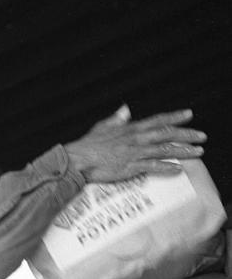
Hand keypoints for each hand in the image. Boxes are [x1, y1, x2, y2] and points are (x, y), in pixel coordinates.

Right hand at [65, 107, 206, 182]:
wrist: (77, 159)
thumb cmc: (87, 146)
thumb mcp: (103, 127)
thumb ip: (117, 119)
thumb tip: (125, 109)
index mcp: (130, 128)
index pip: (158, 120)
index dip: (175, 117)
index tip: (189, 115)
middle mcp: (136, 138)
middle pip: (167, 133)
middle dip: (187, 134)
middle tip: (202, 137)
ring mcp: (134, 153)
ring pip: (164, 149)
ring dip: (183, 150)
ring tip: (197, 152)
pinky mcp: (130, 167)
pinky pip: (153, 166)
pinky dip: (167, 167)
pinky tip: (178, 169)